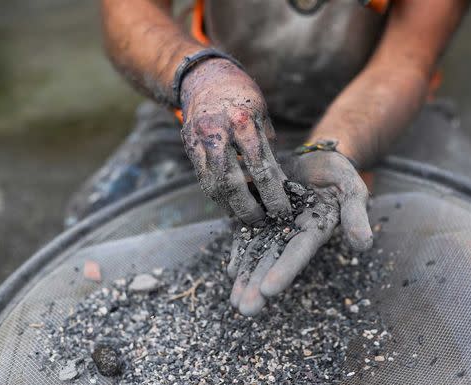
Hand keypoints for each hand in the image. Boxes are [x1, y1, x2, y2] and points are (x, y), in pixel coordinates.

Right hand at [180, 58, 290, 223]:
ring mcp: (198, 139)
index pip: (260, 167)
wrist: (204, 76)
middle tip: (263, 221)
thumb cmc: (241, 97)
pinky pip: (202, 177)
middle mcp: (217, 131)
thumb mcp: (262, 115)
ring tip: (246, 217)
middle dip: (248, 207)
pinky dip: (217, 194)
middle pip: (231, 182)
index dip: (272, 194)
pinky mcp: (187, 146)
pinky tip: (230, 203)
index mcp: (243, 121)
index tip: (283, 210)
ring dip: (229, 206)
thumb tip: (280, 184)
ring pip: (212, 184)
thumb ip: (268, 148)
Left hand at [228, 148, 372, 315]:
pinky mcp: (261, 213)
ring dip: (246, 277)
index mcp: (315, 229)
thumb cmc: (338, 174)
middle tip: (244, 309)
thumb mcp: (352, 190)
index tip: (269, 291)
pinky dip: (240, 252)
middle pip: (274, 260)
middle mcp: (293, 232)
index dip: (284, 270)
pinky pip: (247, 234)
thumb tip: (364, 244)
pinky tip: (231, 270)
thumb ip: (356, 216)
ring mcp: (275, 224)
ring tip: (235, 301)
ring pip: (258, 253)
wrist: (317, 156)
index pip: (298, 252)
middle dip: (259, 284)